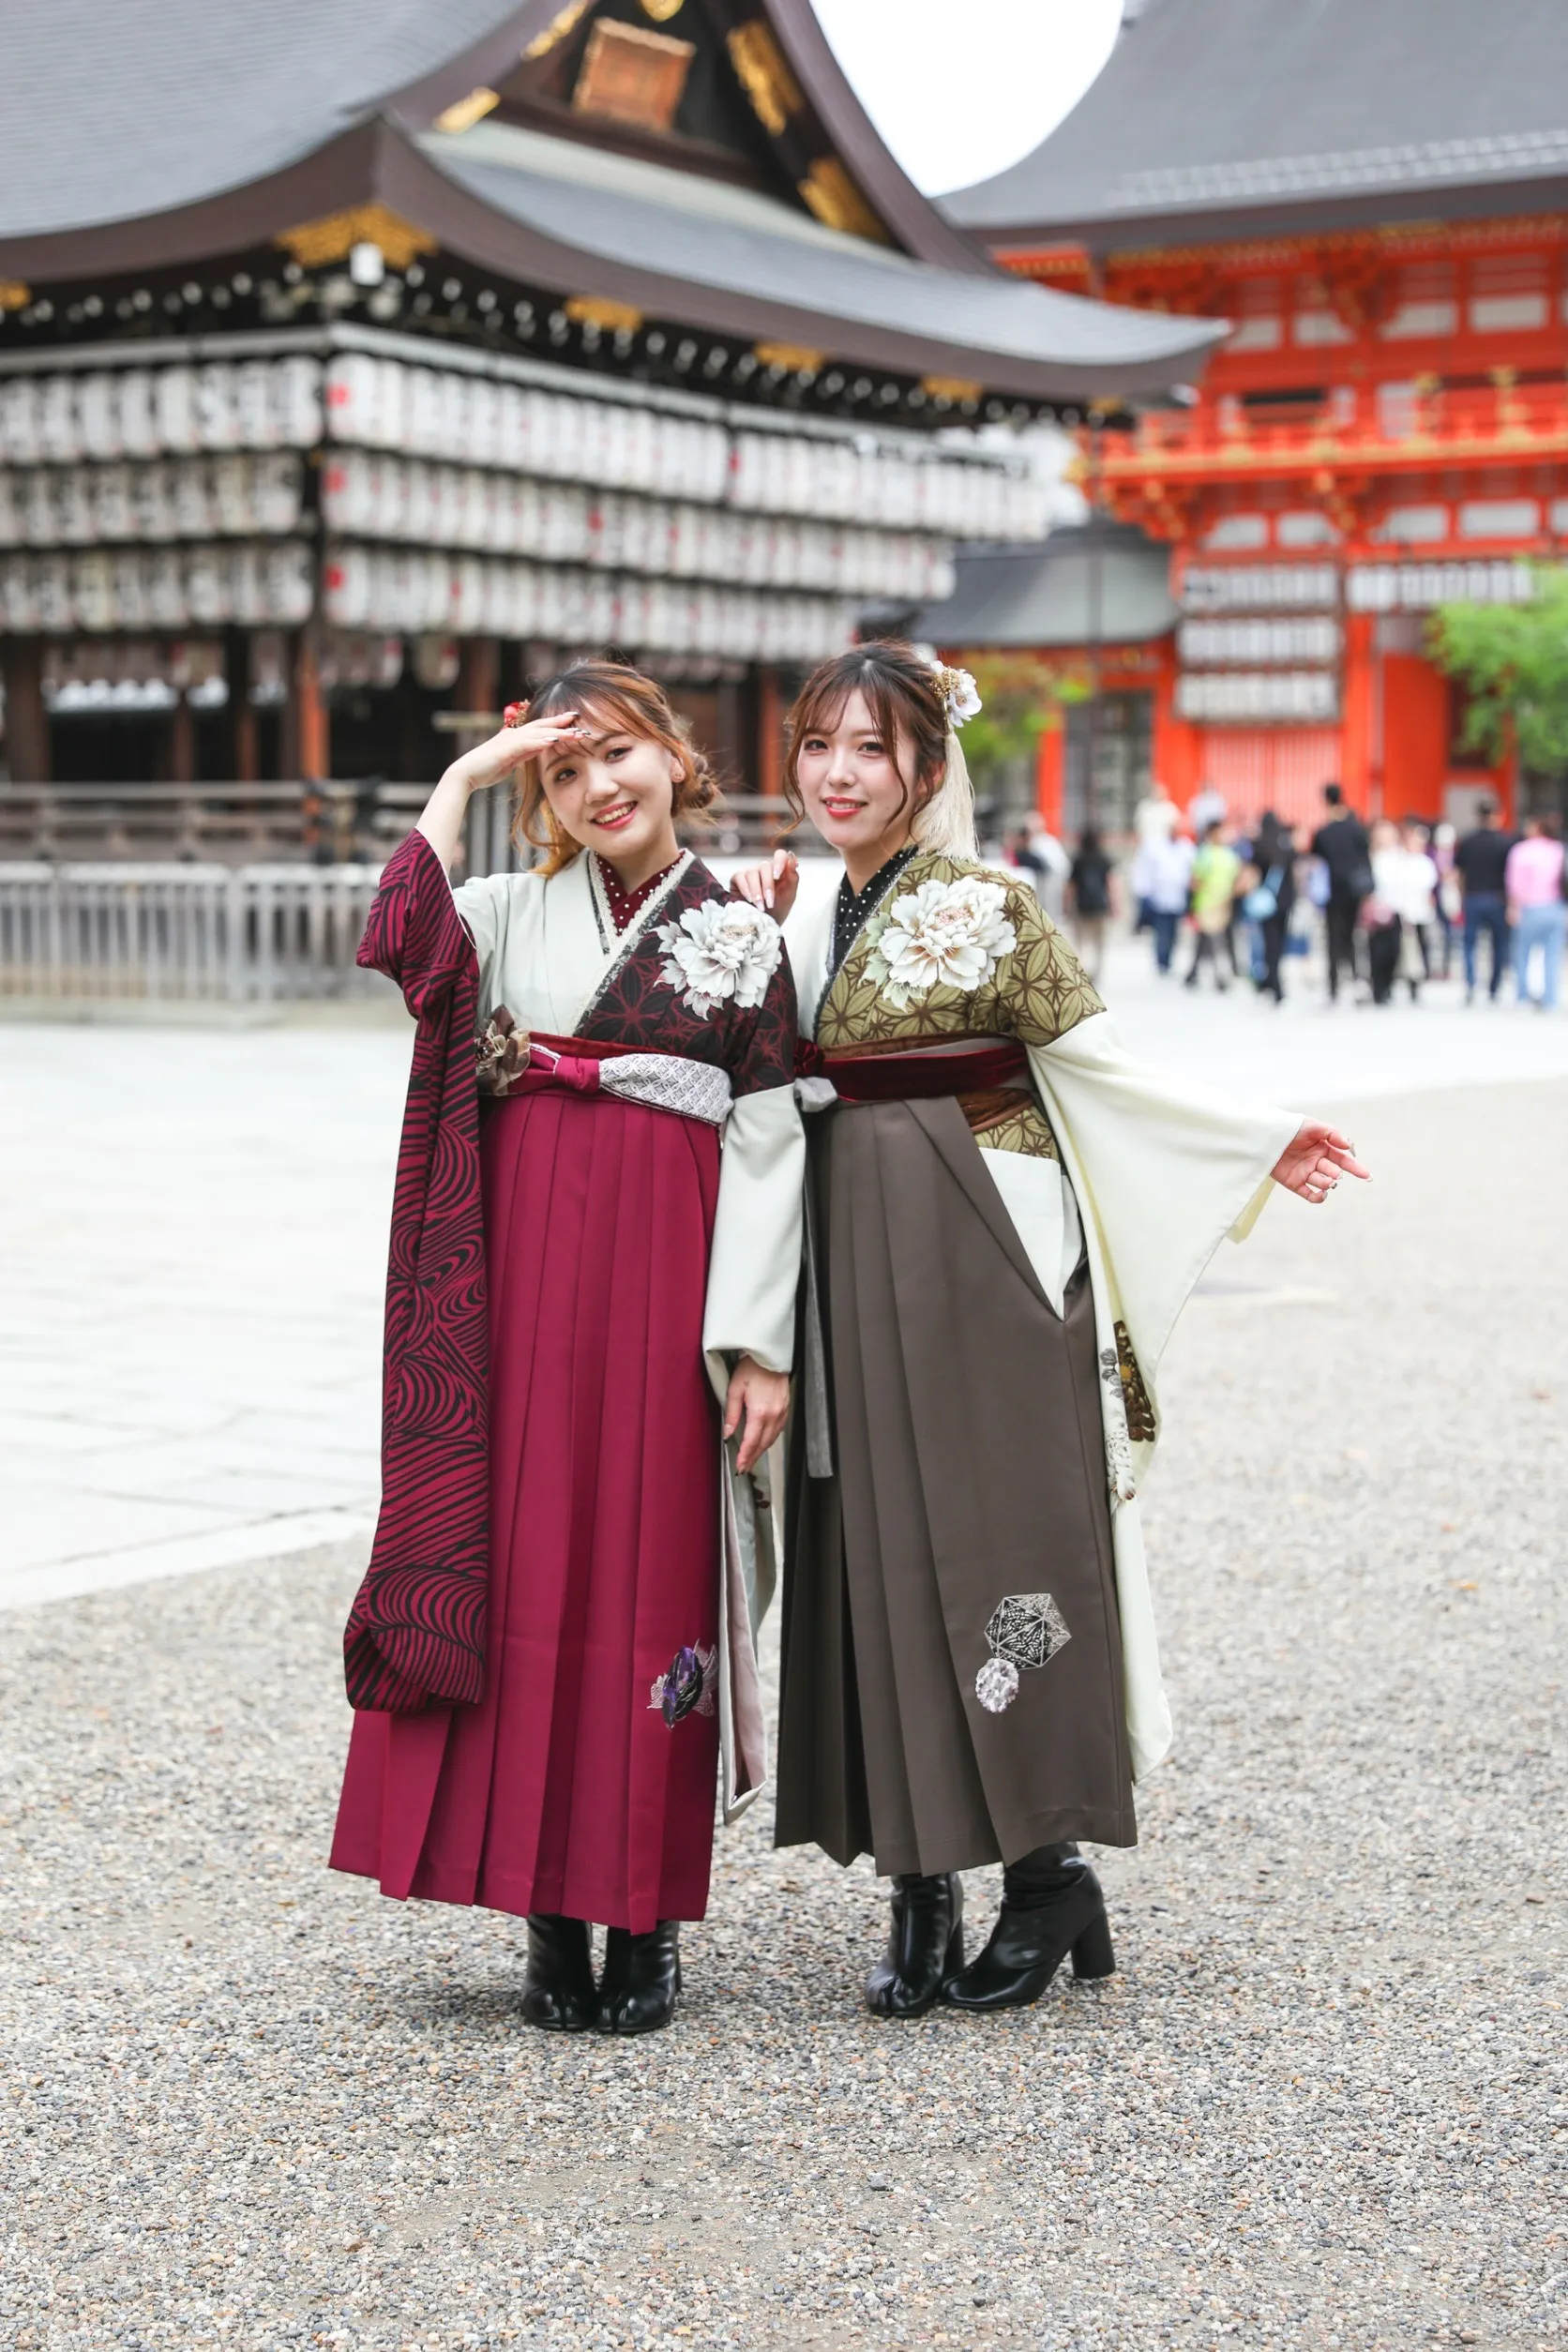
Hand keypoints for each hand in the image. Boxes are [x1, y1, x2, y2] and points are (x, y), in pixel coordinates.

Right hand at [450, 713, 586, 793]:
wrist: (466, 774)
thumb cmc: (486, 770)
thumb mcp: (511, 762)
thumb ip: (525, 753)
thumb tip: (540, 748)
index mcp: (515, 737)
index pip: (539, 728)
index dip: (555, 723)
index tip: (572, 722)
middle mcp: (514, 734)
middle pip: (542, 725)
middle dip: (561, 721)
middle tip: (578, 717)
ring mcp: (510, 739)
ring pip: (539, 732)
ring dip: (558, 732)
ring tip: (576, 732)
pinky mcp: (507, 748)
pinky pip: (528, 742)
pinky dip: (542, 740)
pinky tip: (554, 740)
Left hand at [723, 1354, 789, 1473]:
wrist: (770, 1357)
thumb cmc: (751, 1369)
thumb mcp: (735, 1389)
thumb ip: (731, 1414)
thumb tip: (727, 1433)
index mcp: (760, 1412)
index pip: (751, 1441)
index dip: (745, 1456)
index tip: (739, 1467)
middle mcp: (773, 1416)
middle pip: (763, 1444)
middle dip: (753, 1458)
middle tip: (744, 1468)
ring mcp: (782, 1413)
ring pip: (772, 1439)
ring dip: (761, 1450)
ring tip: (751, 1459)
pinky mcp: (785, 1409)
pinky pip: (778, 1430)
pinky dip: (770, 1440)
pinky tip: (764, 1442)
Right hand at [731, 848, 799, 922]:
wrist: (761, 927)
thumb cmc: (777, 910)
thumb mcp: (789, 896)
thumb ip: (793, 877)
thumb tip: (793, 858)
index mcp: (779, 871)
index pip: (780, 855)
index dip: (779, 861)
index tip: (778, 876)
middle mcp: (764, 870)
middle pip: (765, 866)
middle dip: (768, 886)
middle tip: (770, 903)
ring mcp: (750, 873)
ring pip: (752, 872)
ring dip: (757, 891)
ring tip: (760, 906)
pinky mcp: (737, 879)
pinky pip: (740, 877)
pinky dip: (745, 889)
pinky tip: (749, 900)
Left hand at [1270, 1122, 1369, 1204]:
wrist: (1263, 1136)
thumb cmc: (1289, 1128)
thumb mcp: (1312, 1126)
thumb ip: (1332, 1134)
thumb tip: (1349, 1146)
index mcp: (1324, 1148)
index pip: (1343, 1159)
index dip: (1355, 1167)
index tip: (1366, 1176)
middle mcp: (1317, 1161)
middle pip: (1334, 1171)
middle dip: (1337, 1174)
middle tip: (1336, 1173)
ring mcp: (1306, 1173)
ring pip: (1323, 1183)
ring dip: (1327, 1183)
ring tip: (1327, 1180)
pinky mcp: (1294, 1183)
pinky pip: (1310, 1195)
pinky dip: (1318, 1197)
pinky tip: (1322, 1194)